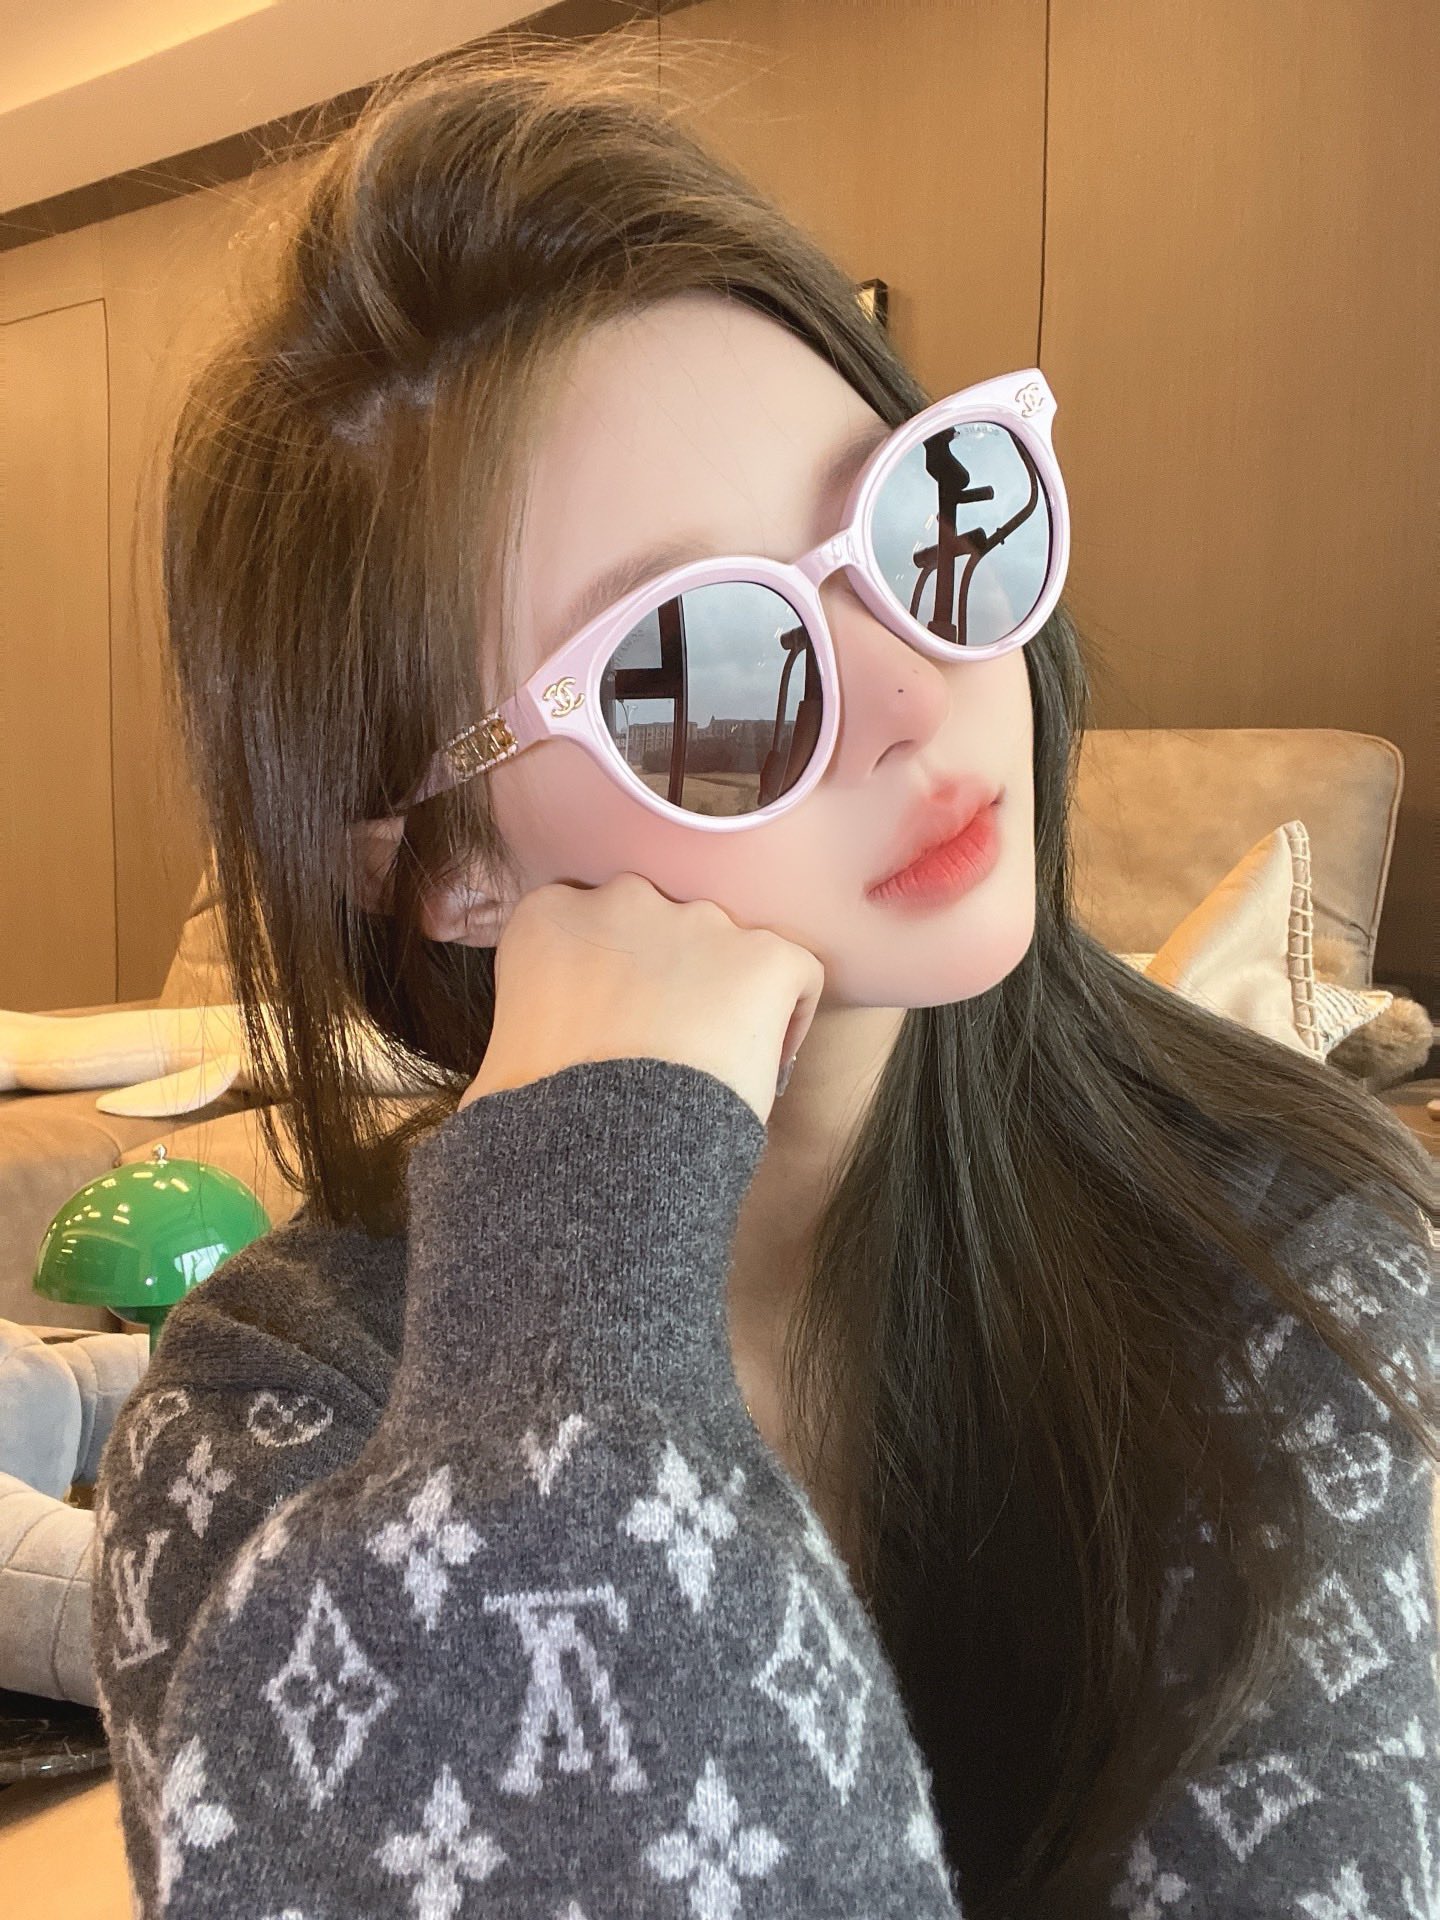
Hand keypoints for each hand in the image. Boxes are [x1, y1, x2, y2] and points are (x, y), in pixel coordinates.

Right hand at [460, 871, 823, 1126]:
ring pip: (727, 945)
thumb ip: (523, 1022)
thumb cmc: (539, 1119)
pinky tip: (760, 1065)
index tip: (612, 1022)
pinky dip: (786, 1016)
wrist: (604, 1150)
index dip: (607, 974)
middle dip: (667, 971)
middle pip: (661, 924)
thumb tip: (519, 1065)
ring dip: (724, 989)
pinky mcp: (763, 956)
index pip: (588, 922)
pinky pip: (793, 974)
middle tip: (663, 1042)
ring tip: (712, 1060)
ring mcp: (699, 921)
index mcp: (549, 916)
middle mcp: (624, 899)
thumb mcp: (500, 1057)